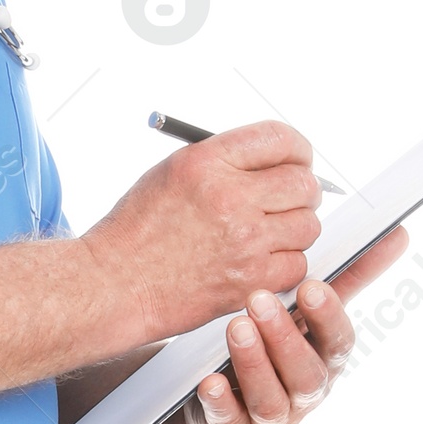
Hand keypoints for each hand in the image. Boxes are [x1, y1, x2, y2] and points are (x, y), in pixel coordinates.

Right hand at [81, 121, 324, 346]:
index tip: (299, 159)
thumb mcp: (173, 172)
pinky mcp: (249, 281)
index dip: (298, 149)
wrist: (116, 284)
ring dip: (294, 229)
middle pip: (303, 184)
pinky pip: (296, 265)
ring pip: (307, 226)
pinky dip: (284, 264)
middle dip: (302, 190)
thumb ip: (225, 160)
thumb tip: (275, 160)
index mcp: (208, 163)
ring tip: (269, 234)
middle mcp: (229, 198)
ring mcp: (243, 242)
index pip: (279, 139)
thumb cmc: (138, 230)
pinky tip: (260, 261)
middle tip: (290, 200)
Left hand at [176, 226, 407, 423]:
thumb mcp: (309, 315)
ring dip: (254, 364)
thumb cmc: (274, 348)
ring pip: (270, 400)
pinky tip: (210, 382)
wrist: (224, 401)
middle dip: (285, 337)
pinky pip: (230, 422)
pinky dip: (221, 403)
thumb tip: (398, 235)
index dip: (327, 317)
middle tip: (259, 299)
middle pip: (305, 373)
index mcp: (326, 362)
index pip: (338, 343)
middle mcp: (305, 395)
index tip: (311, 287)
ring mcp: (272, 420)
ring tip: (236, 328)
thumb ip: (347, 278)